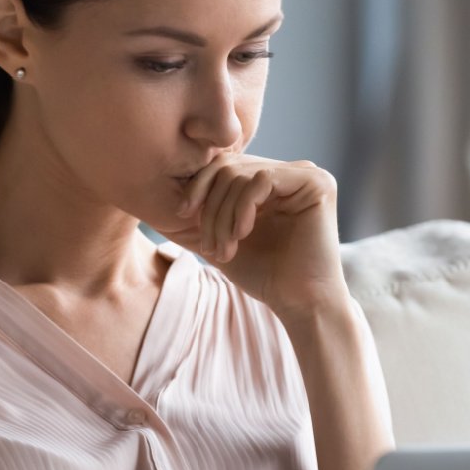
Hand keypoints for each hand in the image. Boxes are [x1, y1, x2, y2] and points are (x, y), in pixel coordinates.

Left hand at [148, 152, 351, 318]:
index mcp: (270, 180)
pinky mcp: (317, 183)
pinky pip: (262, 179)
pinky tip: (243, 234)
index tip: (182, 217)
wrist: (300, 303)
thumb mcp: (219, 240)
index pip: (222, 165)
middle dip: (210, 209)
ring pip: (242, 174)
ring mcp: (306, 174)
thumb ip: (196, 219)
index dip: (197, 187)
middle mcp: (289, 172)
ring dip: (224, 216)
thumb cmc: (263, 276)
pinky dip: (244, 208)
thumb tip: (152, 204)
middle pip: (229, 168)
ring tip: (225, 249)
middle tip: (210, 247)